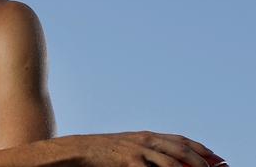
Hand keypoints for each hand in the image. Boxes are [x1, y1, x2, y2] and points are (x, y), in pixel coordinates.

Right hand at [55, 131, 221, 166]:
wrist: (82, 149)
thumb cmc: (105, 151)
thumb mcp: (129, 145)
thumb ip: (148, 149)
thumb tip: (166, 159)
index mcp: (148, 135)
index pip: (180, 139)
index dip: (200, 148)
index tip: (216, 157)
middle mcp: (146, 140)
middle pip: (181, 150)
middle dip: (201, 161)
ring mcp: (138, 151)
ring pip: (172, 162)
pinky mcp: (130, 162)